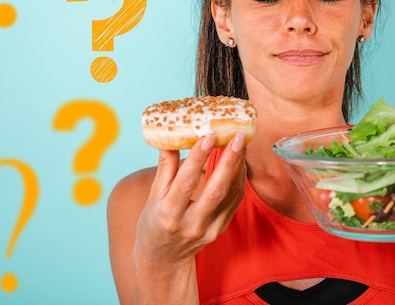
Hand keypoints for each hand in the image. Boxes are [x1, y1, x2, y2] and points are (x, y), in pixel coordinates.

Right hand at [135, 134, 246, 266]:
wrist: (164, 257)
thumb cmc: (155, 221)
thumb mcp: (153, 196)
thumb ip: (165, 167)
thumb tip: (170, 136)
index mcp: (168, 214)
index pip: (186, 183)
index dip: (198, 158)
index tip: (209, 136)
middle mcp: (191, 224)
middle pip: (216, 190)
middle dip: (229, 161)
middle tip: (237, 137)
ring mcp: (209, 229)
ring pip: (230, 195)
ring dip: (238, 167)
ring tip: (241, 143)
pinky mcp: (221, 229)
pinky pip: (235, 201)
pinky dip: (239, 179)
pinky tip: (240, 161)